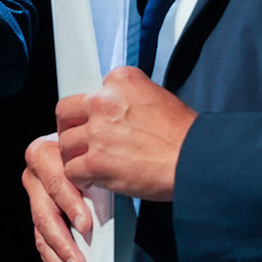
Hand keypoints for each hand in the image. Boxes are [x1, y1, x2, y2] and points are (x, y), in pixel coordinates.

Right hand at [23, 132, 91, 261]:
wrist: (79, 146)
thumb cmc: (91, 151)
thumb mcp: (94, 160)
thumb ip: (96, 179)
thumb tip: (106, 212)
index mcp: (46, 154)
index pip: (58, 183)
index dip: (71, 206)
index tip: (86, 226)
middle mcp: (34, 175)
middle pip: (46, 214)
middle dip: (64, 243)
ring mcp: (33, 197)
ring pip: (42, 233)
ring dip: (59, 260)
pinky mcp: (37, 215)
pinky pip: (42, 241)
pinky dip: (56, 261)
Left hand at [56, 66, 195, 201]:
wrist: (195, 159)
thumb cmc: (184, 135)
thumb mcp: (157, 97)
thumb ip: (130, 99)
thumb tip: (117, 113)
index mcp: (121, 80)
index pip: (89, 91)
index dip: (90, 111)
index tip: (97, 124)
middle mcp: (104, 101)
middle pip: (66, 113)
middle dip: (70, 129)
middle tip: (79, 142)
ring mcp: (98, 132)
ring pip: (66, 144)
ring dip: (75, 156)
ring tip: (88, 165)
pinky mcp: (97, 161)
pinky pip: (72, 170)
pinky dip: (80, 178)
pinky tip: (93, 180)